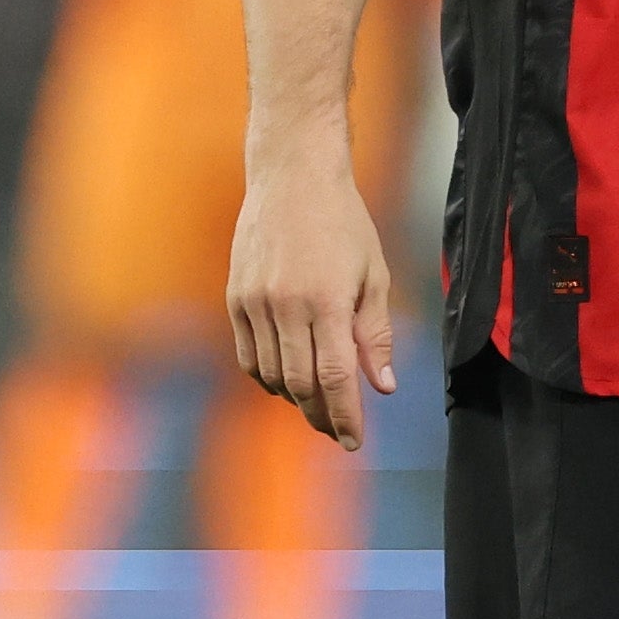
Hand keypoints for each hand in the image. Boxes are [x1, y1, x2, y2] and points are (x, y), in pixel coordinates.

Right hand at [227, 152, 396, 450]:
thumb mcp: (373, 274)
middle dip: (320, 415)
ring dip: (295, 398)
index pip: (334, 377)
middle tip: (336, 430)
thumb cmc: (344, 223)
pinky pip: (249, 355)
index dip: (344, 415)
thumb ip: (376, 334)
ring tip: (316, 406)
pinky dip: (268, 376)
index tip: (353, 440)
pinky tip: (287, 379)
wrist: (292, 177)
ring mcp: (254, 303)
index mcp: (326, 300)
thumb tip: (383, 386)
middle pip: (300, 384)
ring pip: (272, 374)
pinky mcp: (235, 298)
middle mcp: (286, 305)